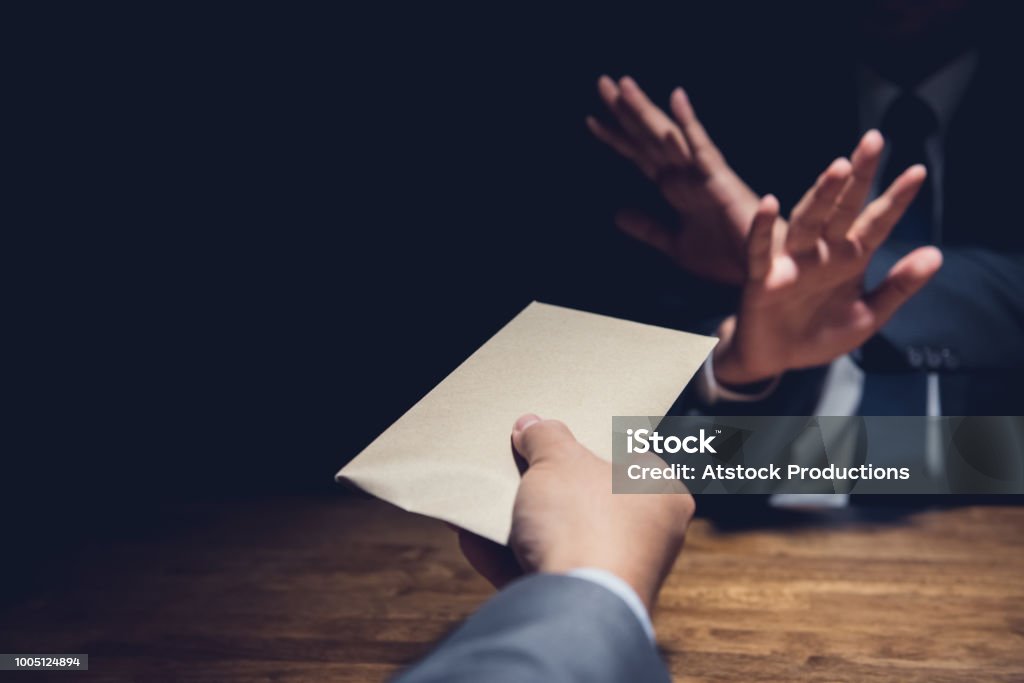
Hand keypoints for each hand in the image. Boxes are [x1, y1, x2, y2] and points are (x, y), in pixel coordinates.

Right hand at [457, 414, 694, 612]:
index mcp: (661, 496)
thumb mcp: (558, 461)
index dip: (585, 447)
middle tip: (515, 465)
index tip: (551, 440)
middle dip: (544, 486)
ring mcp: (612, 576)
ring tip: (486, 498)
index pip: (626, 461)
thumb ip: (545, 437)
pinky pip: (538, 571)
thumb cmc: (586, 525)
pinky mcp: (578, 605)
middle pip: (586, 500)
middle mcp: (646, 539)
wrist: (571, 609)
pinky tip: (474, 537)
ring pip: (558, 538)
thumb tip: (532, 425)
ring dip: (519, 521)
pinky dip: (506, 556)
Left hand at [587, 75, 768, 283]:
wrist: (762, 272)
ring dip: (647, 111)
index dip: (616, 137)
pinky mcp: (721, 181)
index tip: (591, 119)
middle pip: (649, 137)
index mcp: (676, 187)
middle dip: (626, 111)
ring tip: (624, 84)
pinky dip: (690, 124)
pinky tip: (677, 99)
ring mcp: (702, 174)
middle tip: (601, 82)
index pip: (640, 155)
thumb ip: (649, 228)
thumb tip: (617, 214)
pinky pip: (702, 148)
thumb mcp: (675, 244)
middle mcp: (686, 174)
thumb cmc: (728, 257)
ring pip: (668, 136)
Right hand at [712, 131, 942, 385]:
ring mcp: (791, 262)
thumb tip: (936, 254)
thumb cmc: (819, 334)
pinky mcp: (762, 279)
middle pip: (841, 208)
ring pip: (807, 221)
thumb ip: (898, 287)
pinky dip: (762, 228)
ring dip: (821, 194)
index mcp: (849, 259)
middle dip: (858, 176)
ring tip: (838, 166)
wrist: (776, 359)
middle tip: (874, 140)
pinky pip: (760, 250)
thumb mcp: (868, 316)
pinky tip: (770, 203)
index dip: (897, 199)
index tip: (918, 171)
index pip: (877, 222)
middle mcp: (822, 252)